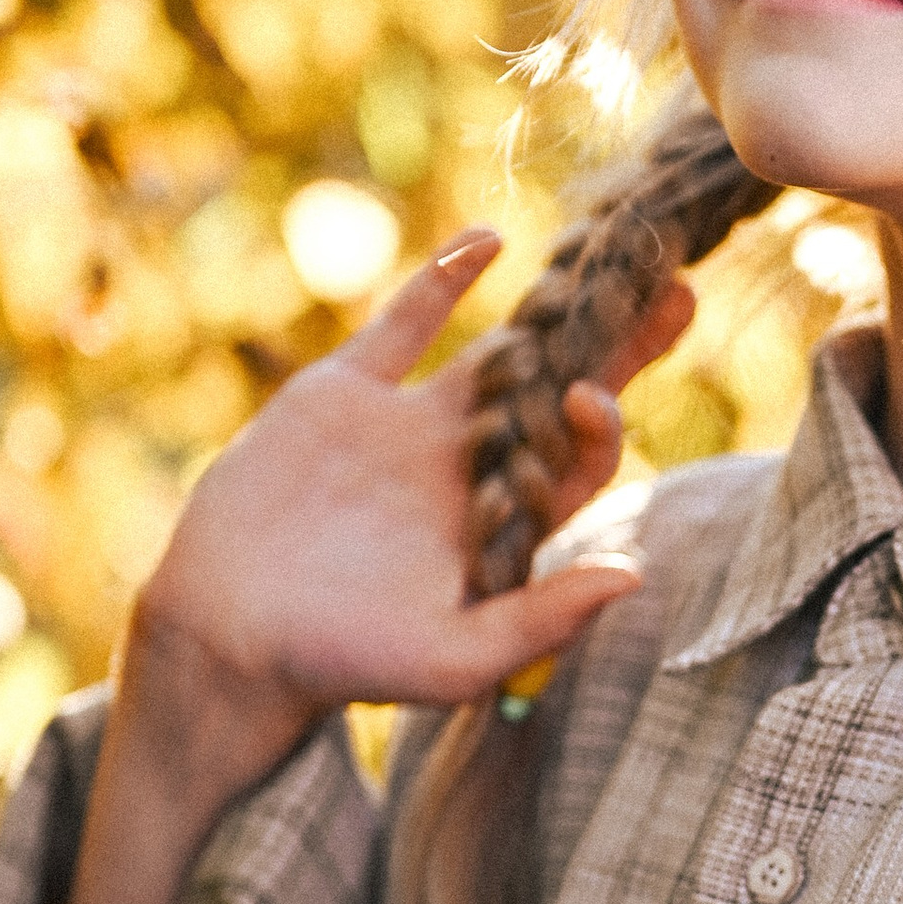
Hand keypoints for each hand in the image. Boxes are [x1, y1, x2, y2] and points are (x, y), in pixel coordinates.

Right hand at [57, 235, 690, 903]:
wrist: (226, 631)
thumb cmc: (340, 662)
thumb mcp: (451, 659)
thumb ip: (541, 621)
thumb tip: (634, 576)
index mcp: (500, 527)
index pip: (577, 464)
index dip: (601, 426)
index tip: (594, 394)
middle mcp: (465, 472)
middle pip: (559, 397)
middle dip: (617, 349)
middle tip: (676, 294)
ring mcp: (407, 428)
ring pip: (496, 354)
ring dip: (550, 310)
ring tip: (606, 256)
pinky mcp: (345, 396)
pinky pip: (405, 325)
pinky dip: (443, 281)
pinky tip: (491, 241)